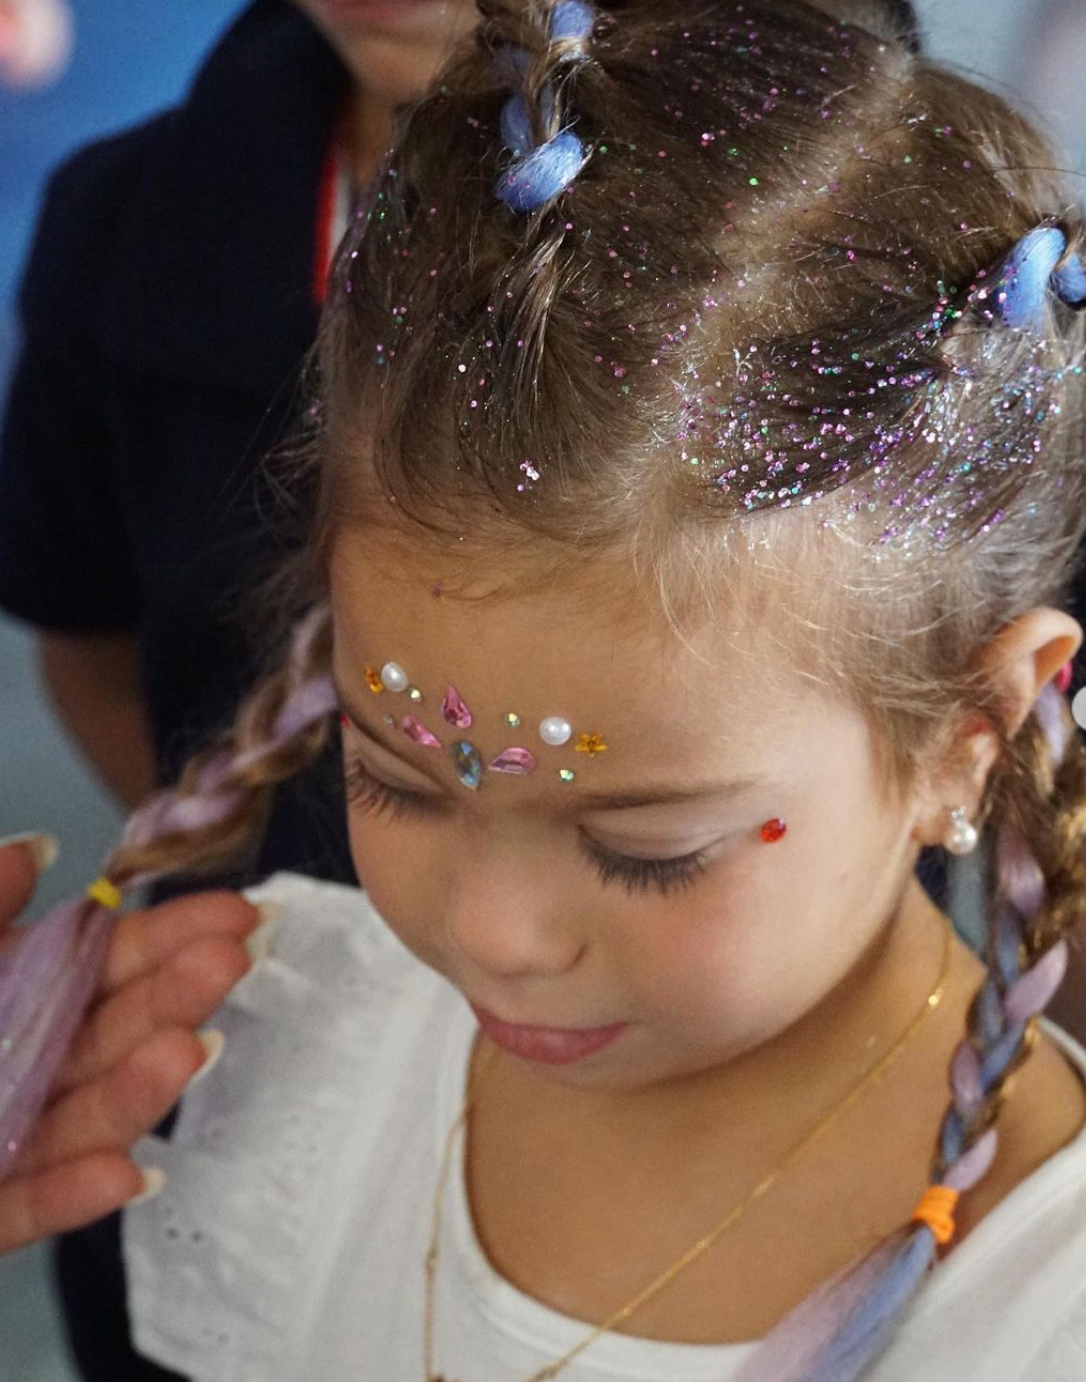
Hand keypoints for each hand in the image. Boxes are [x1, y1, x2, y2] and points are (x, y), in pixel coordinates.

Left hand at [0, 834, 259, 1253]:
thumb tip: (43, 849)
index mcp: (4, 991)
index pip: (100, 959)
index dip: (168, 934)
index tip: (239, 912)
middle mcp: (13, 1061)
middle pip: (105, 1033)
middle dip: (171, 996)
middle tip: (232, 959)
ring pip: (78, 1119)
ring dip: (138, 1091)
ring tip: (188, 1050)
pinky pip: (26, 1207)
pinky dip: (74, 1194)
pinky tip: (129, 1175)